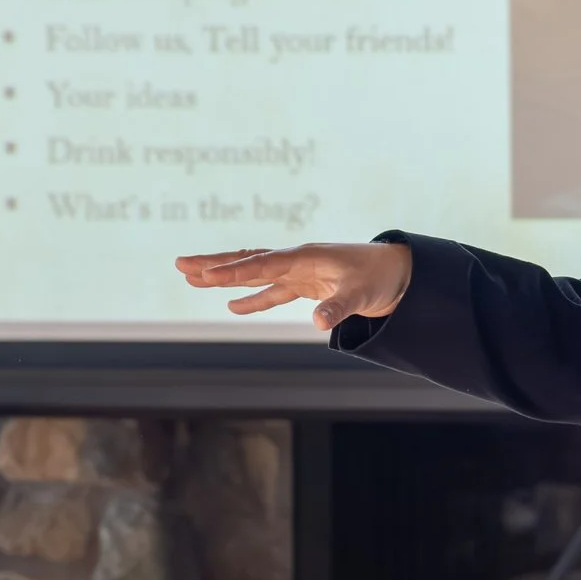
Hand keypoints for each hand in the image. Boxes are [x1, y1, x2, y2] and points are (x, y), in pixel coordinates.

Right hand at [175, 241, 412, 331]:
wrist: (400, 273)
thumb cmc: (381, 277)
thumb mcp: (362, 294)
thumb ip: (337, 307)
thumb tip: (317, 322)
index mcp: (305, 257)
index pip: (261, 264)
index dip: (233, 271)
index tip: (204, 273)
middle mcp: (297, 261)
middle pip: (247, 261)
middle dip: (214, 264)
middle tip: (180, 264)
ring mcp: (299, 272)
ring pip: (254, 274)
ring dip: (224, 277)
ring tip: (191, 278)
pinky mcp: (307, 285)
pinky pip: (272, 291)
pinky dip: (253, 298)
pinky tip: (232, 306)